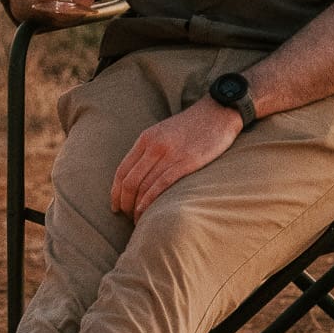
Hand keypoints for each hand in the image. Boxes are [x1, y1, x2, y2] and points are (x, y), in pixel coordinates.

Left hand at [111, 98, 242, 220]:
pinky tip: (146, 212)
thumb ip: (149, 150)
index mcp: (146, 138)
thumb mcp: (163, 133)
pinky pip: (161, 185)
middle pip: (129, 181)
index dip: (115, 192)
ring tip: (138, 220)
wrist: (218, 112)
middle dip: (124, 202)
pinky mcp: (187, 162)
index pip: (122, 170)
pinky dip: (150, 201)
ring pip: (144, 186)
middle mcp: (154, 146)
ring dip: (137, 207)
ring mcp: (170, 154)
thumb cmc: (191, 127)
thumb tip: (137, 176)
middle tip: (126, 216)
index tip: (115, 206)